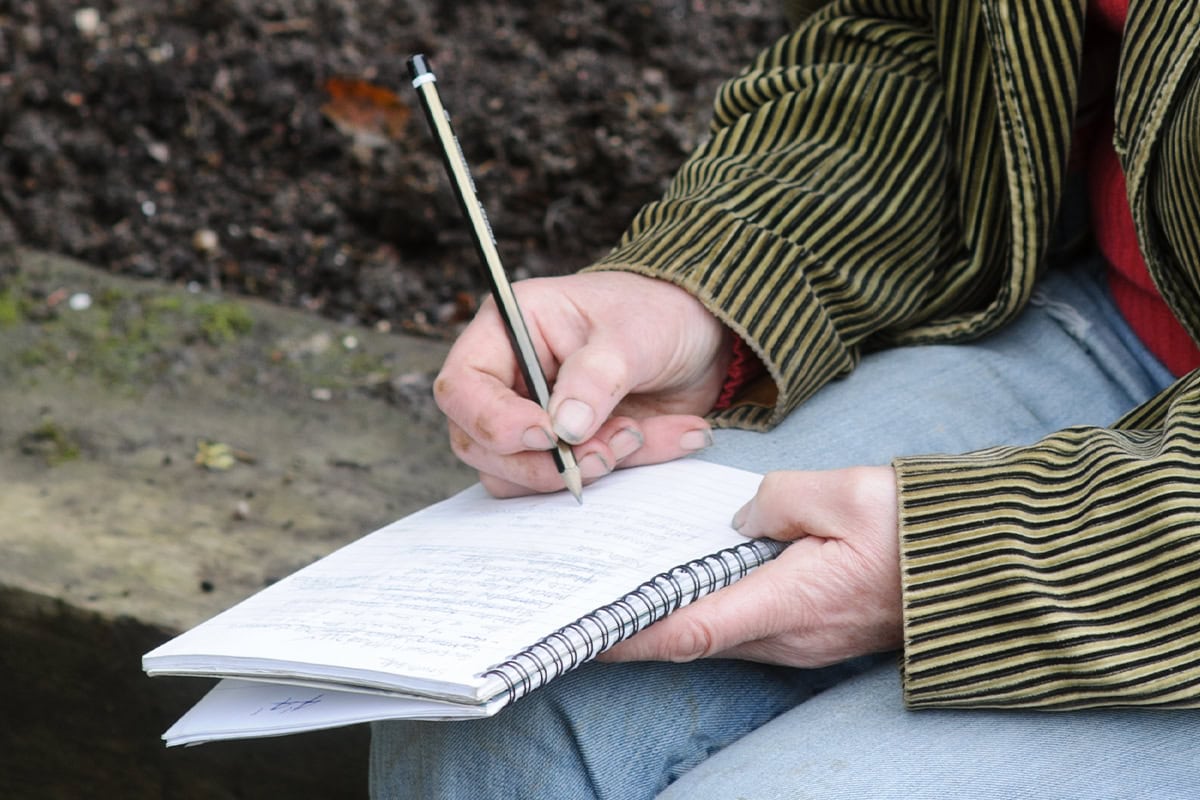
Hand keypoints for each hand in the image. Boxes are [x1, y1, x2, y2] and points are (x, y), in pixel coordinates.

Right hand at [435, 271, 732, 495]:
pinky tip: (663, 439)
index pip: (461, 387)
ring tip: (639, 436)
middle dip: (541, 462)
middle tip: (606, 451)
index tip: (549, 435)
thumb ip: (596, 378)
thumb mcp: (634, 335)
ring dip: (579, 471)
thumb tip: (564, 430)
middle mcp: (509, 379)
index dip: (493, 421)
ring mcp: (533, 419)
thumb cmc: (659, 313)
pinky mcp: (565, 451)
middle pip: (478, 443)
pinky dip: (616, 474)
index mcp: (507, 331)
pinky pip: (567, 483)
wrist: (704, 335)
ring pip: (517, 475)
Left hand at [600, 466, 901, 667]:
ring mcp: (803, 642)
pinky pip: (747, 625)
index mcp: (789, 603)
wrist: (980, 566)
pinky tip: (694, 577)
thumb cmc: (917, 529)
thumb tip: (743, 523)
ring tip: (631, 581)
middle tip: (594, 594)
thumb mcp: (844, 492)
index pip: (690, 630)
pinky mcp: (814, 634)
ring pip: (720, 632)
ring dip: (676, 614)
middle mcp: (790, 637)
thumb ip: (776, 500)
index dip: (633, 635)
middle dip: (643, 623)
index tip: (586, 632)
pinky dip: (711, 607)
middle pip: (695, 637)